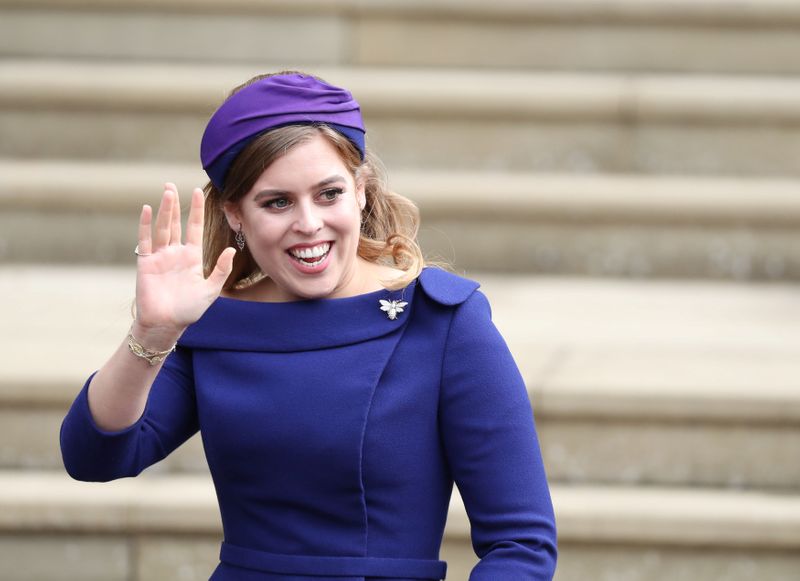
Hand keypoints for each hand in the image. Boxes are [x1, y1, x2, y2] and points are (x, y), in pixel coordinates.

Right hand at [133, 183, 234, 343]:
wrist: (166, 325)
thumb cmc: (189, 310)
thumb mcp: (210, 290)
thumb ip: (220, 269)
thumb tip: (231, 250)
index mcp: (192, 257)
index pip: (195, 228)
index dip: (196, 210)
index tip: (198, 192)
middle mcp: (175, 253)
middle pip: (175, 223)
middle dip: (175, 204)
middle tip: (172, 184)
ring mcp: (160, 257)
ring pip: (162, 228)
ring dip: (164, 210)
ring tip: (166, 192)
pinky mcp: (146, 263)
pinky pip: (146, 241)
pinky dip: (145, 225)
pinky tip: (147, 210)